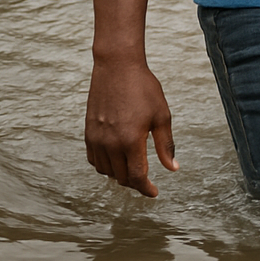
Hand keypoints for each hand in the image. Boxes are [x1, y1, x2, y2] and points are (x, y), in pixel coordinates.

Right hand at [84, 61, 178, 196]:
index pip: (137, 177)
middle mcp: (110, 144)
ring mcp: (96, 139)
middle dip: (135, 183)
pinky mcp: (88, 133)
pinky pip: (94, 160)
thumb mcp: (162, 116)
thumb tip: (172, 169)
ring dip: (120, 175)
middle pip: (121, 178)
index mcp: (131, 141)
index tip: (154, 193)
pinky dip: (105, 166)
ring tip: (133, 170)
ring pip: (106, 171)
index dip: (146, 189)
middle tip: (147, 181)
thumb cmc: (144, 89)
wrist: (117, 67)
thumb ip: (166, 145)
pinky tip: (116, 160)